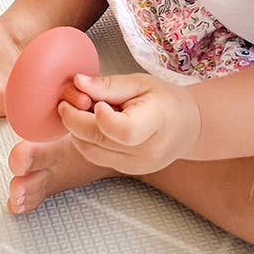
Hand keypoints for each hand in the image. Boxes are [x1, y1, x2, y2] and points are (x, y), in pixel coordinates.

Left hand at [57, 72, 201, 175]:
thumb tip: (78, 82)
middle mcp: (147, 151)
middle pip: (99, 141)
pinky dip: (85, 140)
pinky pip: (95, 157)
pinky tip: (89, 123)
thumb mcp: (140, 83)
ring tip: (80, 110)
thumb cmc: (164, 99)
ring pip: (91, 152)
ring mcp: (136, 166)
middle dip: (74, 119)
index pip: (124, 130)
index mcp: (156, 123)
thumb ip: (108, 85)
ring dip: (76, 131)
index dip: (102, 117)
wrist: (186, 126)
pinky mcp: (127, 171)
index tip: (94, 101)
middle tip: (67, 100)